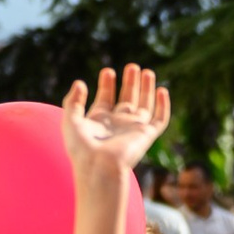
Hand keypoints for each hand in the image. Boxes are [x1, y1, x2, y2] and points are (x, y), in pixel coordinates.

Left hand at [59, 64, 172, 181]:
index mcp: (100, 121)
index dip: (107, 84)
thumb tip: (80, 83)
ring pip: (145, 106)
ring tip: (146, 71)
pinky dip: (163, 105)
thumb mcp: (70, 120)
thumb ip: (73, 101)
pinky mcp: (146, 135)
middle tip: (132, 66)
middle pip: (127, 99)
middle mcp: (118, 124)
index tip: (108, 71)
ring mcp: (133, 129)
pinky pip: (159, 119)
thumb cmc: (82, 148)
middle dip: (130, 82)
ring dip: (146, 89)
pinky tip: (162, 90)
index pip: (106, 98)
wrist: (98, 167)